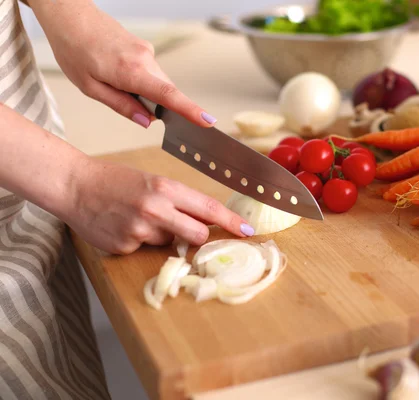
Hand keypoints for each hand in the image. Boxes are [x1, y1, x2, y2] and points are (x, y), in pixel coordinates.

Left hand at [36, 2, 214, 127]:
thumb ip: (121, 105)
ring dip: (146, 93)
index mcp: (131, 71)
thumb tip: (145, 121)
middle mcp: (145, 59)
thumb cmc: (74, 49)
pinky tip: (119, 75)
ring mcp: (146, 52)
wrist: (70, 16)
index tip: (208, 122)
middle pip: (166, 92)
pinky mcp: (144, 48)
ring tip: (115, 84)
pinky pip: (152, 73)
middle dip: (156, 106)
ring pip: (159, 83)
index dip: (190, 111)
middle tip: (130, 105)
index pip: (168, 96)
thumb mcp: (90, 87)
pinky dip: (143, 81)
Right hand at [65, 158, 253, 254]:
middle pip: (197, 235)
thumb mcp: (152, 182)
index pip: (209, 209)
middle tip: (184, 227)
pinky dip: (141, 242)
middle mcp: (155, 209)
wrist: (75, 186)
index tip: (247, 231)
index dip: (232, 222)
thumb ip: (179, 201)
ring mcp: (139, 230)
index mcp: (165, 188)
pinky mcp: (124, 247)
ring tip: (140, 219)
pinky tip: (124, 226)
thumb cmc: (116, 181)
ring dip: (163, 236)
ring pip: (170, 244)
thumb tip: (205, 220)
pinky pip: (145, 250)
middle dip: (197, 235)